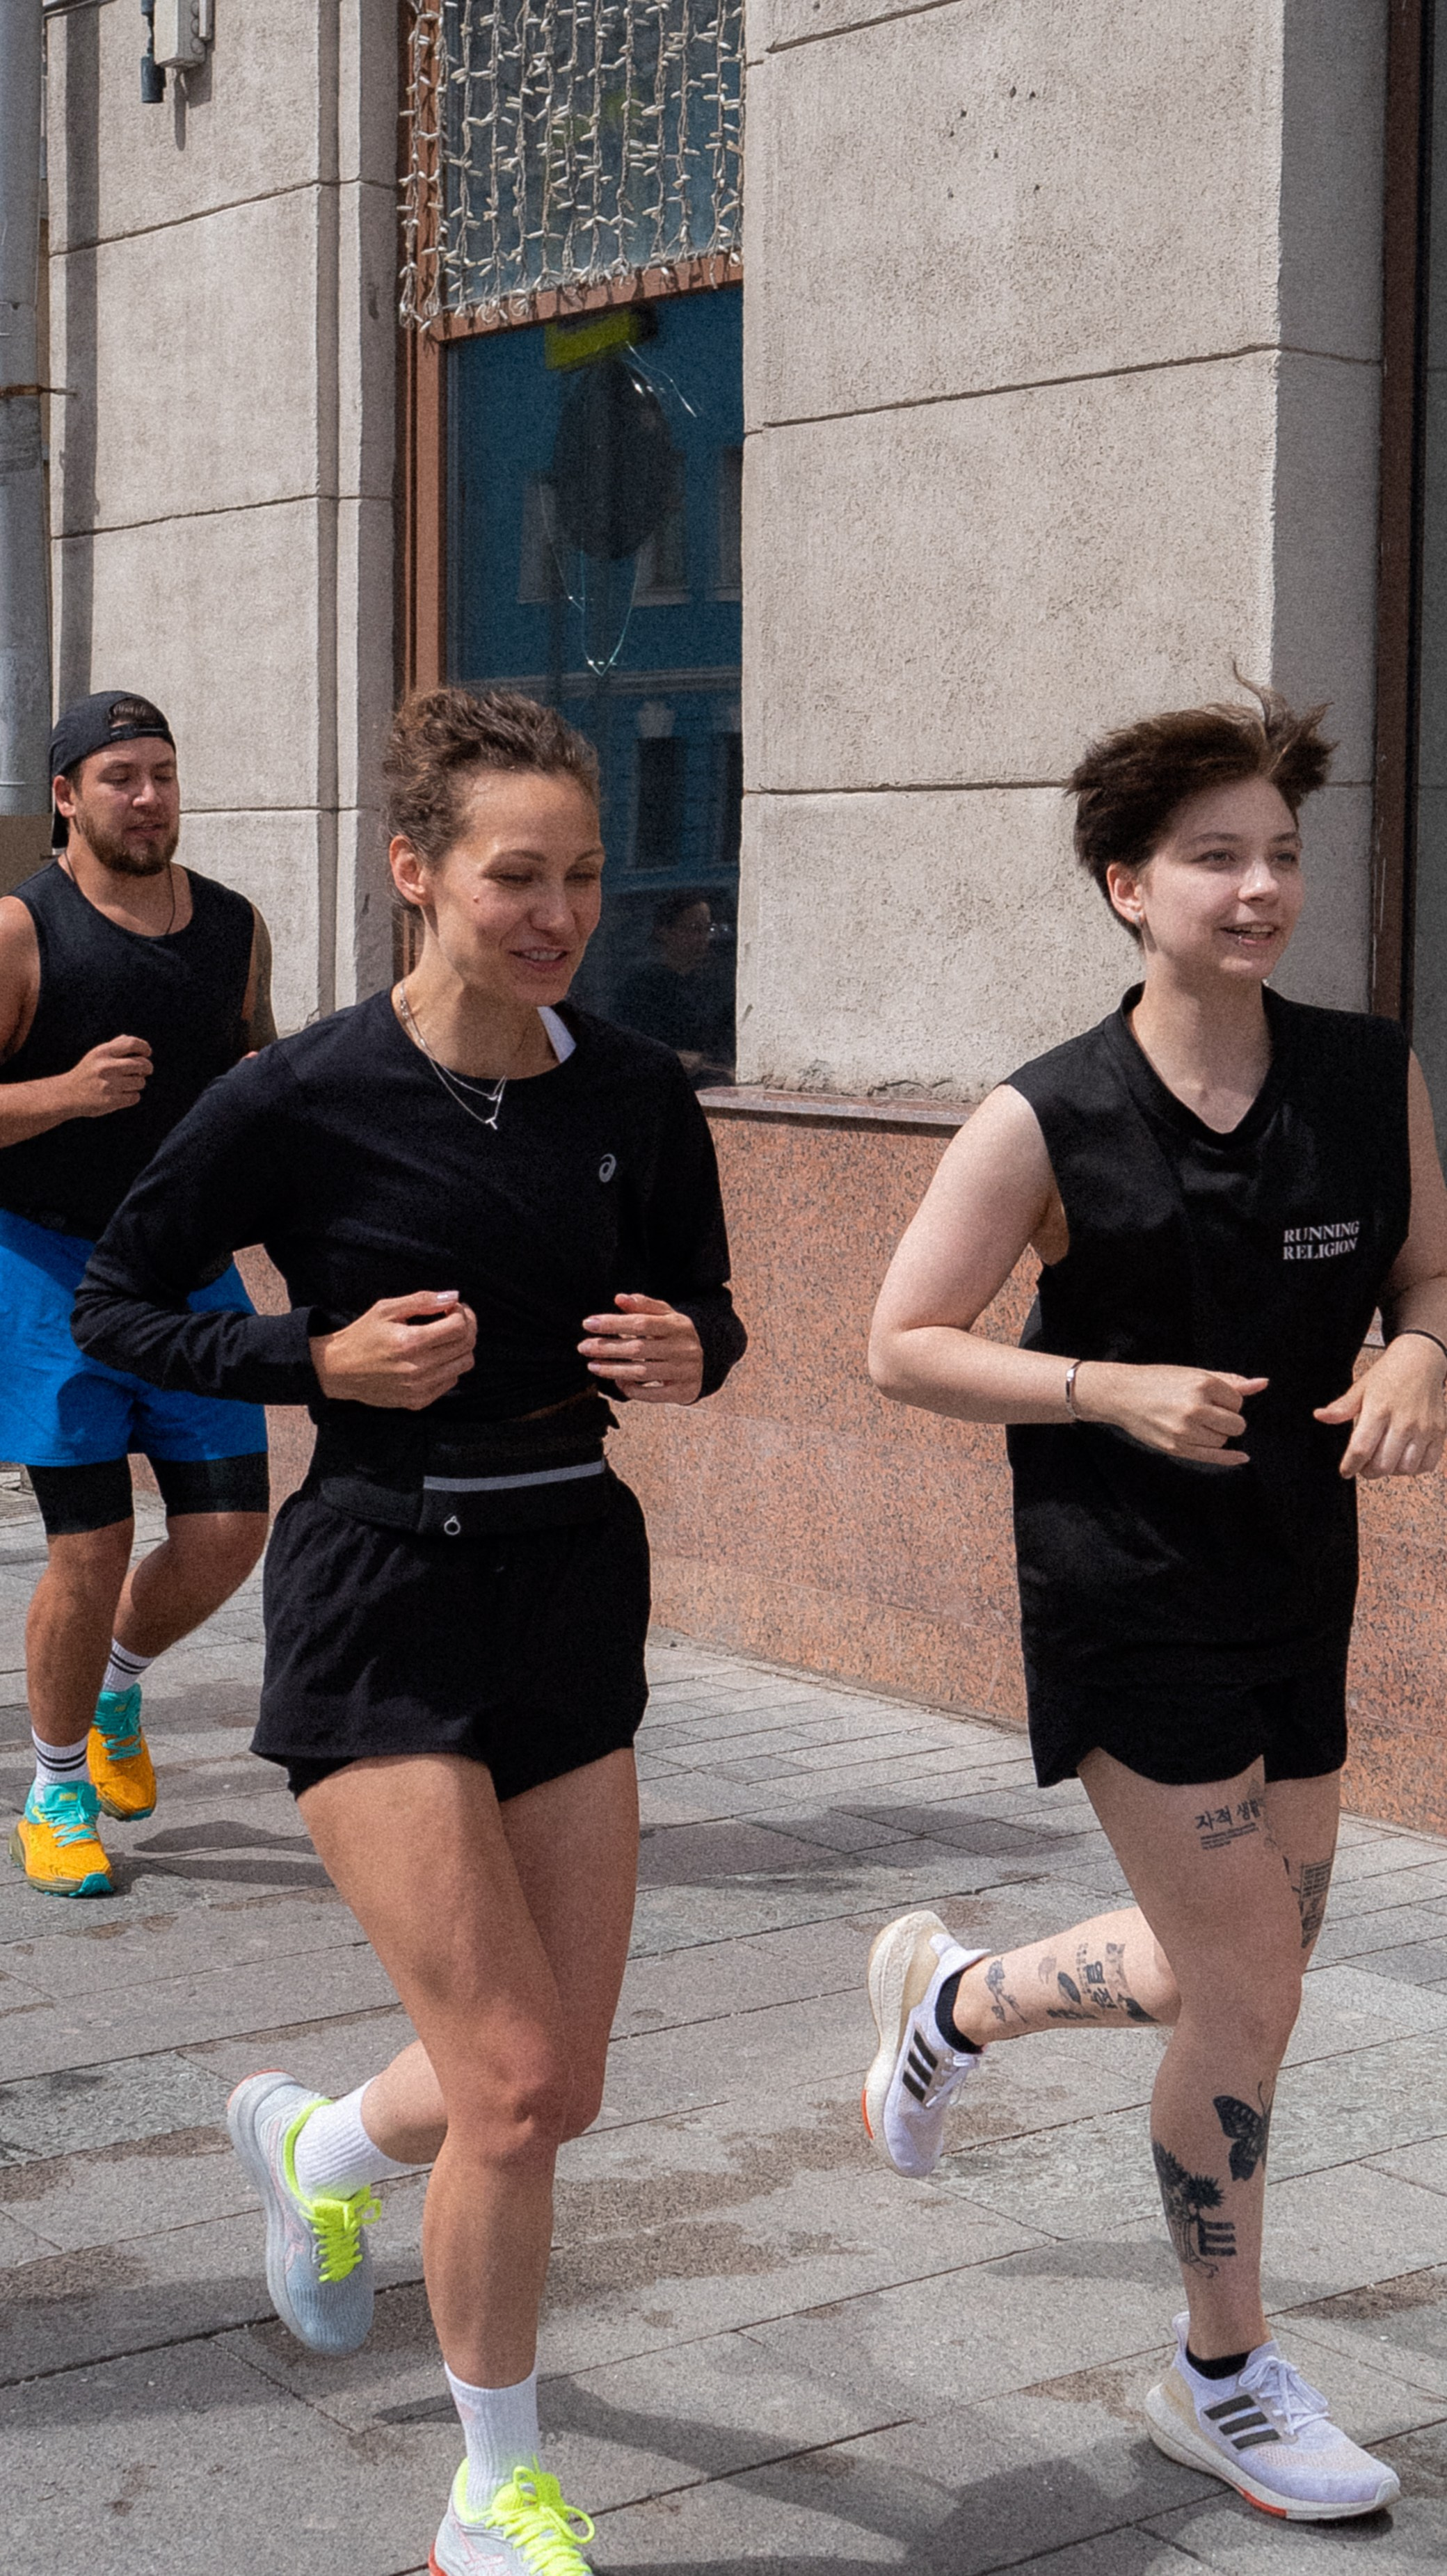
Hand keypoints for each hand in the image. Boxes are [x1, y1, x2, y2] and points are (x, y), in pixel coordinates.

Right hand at [64, 1036, 151, 1117]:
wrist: (67, 1094)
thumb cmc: (87, 1072)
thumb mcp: (96, 1054)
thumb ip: (114, 1045)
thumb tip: (130, 1040)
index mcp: (103, 1052)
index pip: (132, 1043)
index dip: (144, 1047)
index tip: (147, 1053)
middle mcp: (106, 1067)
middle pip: (142, 1064)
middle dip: (147, 1068)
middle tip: (144, 1071)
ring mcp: (108, 1085)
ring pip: (140, 1082)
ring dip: (138, 1083)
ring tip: (127, 1084)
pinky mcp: (111, 1101)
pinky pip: (135, 1097)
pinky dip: (132, 1096)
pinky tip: (122, 1095)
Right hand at [310, 1290, 476, 1409]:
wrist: (339, 1371)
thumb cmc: (362, 1335)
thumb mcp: (386, 1309)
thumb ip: (422, 1300)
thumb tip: (454, 1296)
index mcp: (411, 1342)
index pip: (459, 1327)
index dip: (462, 1313)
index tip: (452, 1307)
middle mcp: (419, 1368)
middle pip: (466, 1345)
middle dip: (467, 1326)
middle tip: (453, 1317)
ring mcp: (420, 1388)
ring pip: (464, 1364)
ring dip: (461, 1347)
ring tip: (444, 1336)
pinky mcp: (418, 1401)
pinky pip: (451, 1381)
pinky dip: (449, 1365)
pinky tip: (433, 1356)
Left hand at [579, 1292, 704, 1404]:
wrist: (707, 1361)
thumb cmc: (677, 1335)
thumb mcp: (666, 1316)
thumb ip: (643, 1305)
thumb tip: (619, 1298)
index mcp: (678, 1325)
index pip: (641, 1323)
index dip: (613, 1323)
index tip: (589, 1324)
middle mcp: (683, 1348)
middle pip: (639, 1349)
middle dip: (607, 1348)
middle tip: (583, 1347)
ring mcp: (685, 1371)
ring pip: (642, 1373)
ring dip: (613, 1370)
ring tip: (592, 1365)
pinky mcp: (683, 1391)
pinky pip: (653, 1395)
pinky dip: (632, 1389)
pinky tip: (617, 1381)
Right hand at [1074, 1361, 1266, 1466]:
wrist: (1122, 1395)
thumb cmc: (1160, 1381)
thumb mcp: (1194, 1374)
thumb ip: (1231, 1381)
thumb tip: (1263, 1384)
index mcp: (1202, 1384)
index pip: (1237, 1402)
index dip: (1228, 1400)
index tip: (1210, 1397)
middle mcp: (1195, 1408)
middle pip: (1236, 1424)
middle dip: (1227, 1419)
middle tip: (1207, 1412)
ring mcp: (1185, 1430)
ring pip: (1222, 1440)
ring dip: (1216, 1433)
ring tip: (1194, 1422)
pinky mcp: (1176, 1448)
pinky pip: (1212, 1457)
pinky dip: (1229, 1458)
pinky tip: (1242, 1457)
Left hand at [1315, 1337, 1446, 1477]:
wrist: (1421, 1361)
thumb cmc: (1389, 1375)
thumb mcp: (1361, 1388)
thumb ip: (1342, 1407)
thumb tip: (1321, 1416)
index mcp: (1379, 1410)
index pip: (1361, 1449)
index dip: (1350, 1465)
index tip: (1346, 1470)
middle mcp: (1403, 1421)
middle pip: (1382, 1464)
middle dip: (1368, 1471)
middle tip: (1363, 1465)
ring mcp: (1424, 1428)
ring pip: (1405, 1468)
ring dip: (1391, 1471)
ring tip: (1383, 1459)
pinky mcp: (1439, 1433)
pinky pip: (1427, 1464)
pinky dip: (1413, 1468)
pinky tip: (1403, 1458)